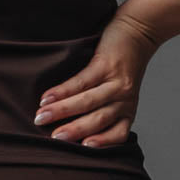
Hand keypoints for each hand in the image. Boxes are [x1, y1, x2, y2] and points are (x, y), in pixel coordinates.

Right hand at [33, 13, 160, 147]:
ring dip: (62, 110)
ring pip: (87, 101)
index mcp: (128, 110)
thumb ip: (106, 107)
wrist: (138, 30)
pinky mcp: (105, 64)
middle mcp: (125, 99)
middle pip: (98, 120)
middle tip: (53, 139)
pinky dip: (62, 90)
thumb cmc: (124, 64)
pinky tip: (47, 96)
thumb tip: (71, 124)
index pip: (118, 134)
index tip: (81, 150)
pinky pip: (81, 81)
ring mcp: (116, 81)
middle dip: (74, 130)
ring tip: (41, 117)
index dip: (101, 143)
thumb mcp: (122, 91)